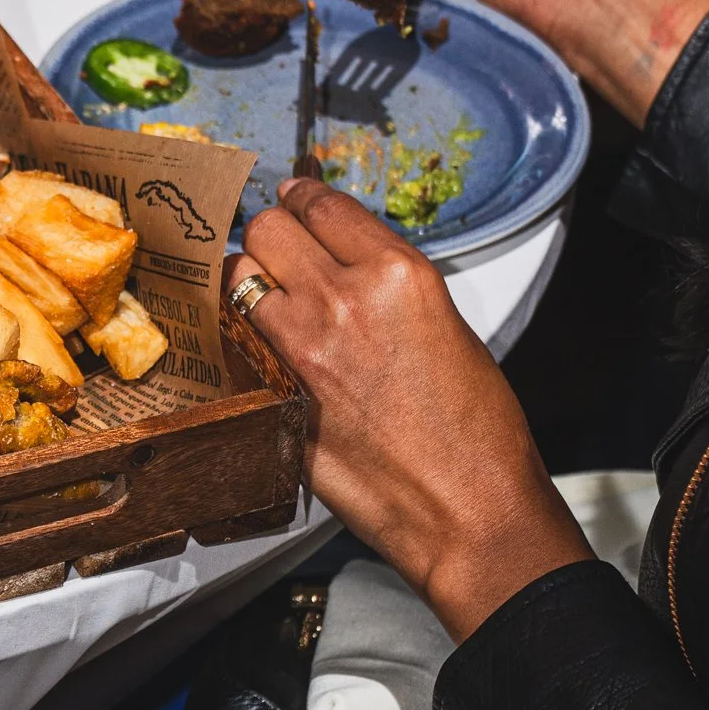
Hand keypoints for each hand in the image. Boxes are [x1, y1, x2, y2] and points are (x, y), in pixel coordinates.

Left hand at [233, 179, 588, 639]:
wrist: (468, 510)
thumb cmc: (475, 433)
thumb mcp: (445, 327)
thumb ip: (387, 288)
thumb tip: (346, 270)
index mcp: (398, 275)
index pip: (322, 206)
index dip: (301, 199)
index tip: (293, 198)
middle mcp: (343, 299)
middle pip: (266, 230)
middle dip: (269, 238)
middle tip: (277, 254)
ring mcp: (300, 348)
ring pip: (237, 278)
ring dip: (246, 285)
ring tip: (264, 302)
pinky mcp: (274, 394)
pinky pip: (233, 340)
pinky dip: (239, 336)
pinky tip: (257, 346)